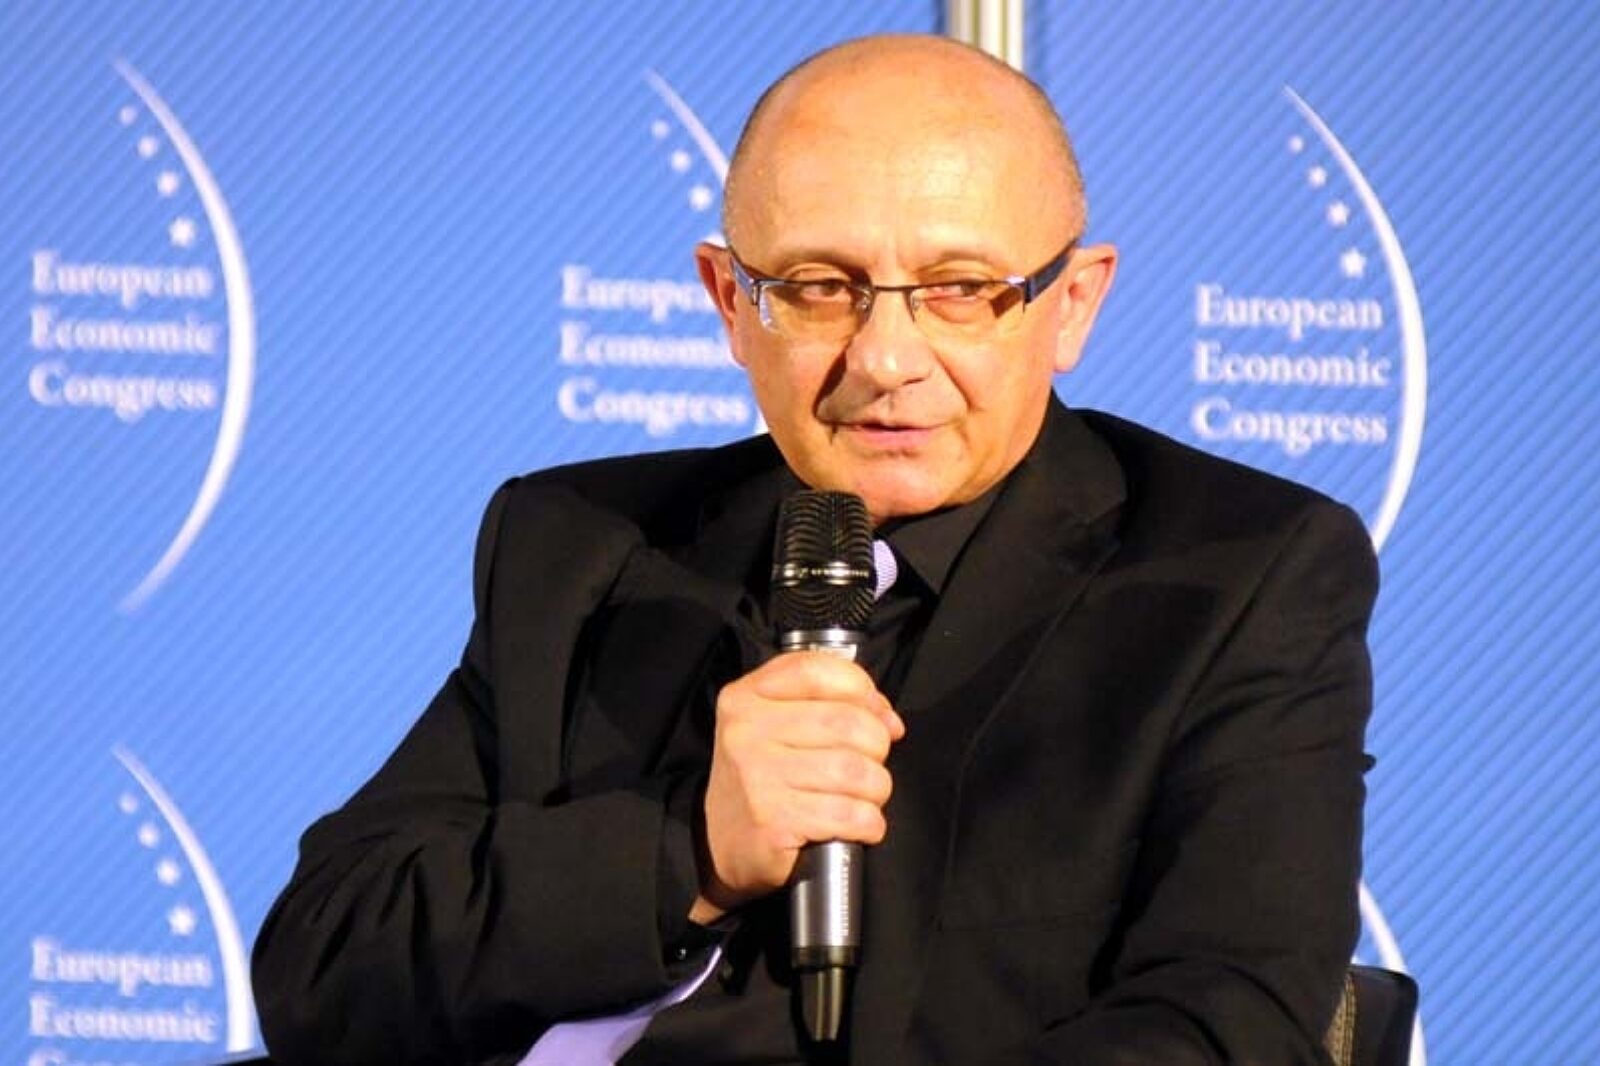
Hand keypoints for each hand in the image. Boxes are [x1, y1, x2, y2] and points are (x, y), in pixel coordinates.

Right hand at [691, 652, 904, 922]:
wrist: (725, 845)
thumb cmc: (762, 779)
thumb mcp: (778, 724)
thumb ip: (830, 703)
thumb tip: (888, 720)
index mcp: (746, 697)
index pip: (819, 670)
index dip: (862, 689)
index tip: (875, 715)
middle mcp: (745, 732)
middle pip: (849, 723)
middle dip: (877, 748)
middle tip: (867, 766)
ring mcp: (757, 777)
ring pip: (856, 771)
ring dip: (876, 789)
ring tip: (862, 798)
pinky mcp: (773, 822)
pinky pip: (851, 815)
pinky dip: (869, 823)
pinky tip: (857, 825)